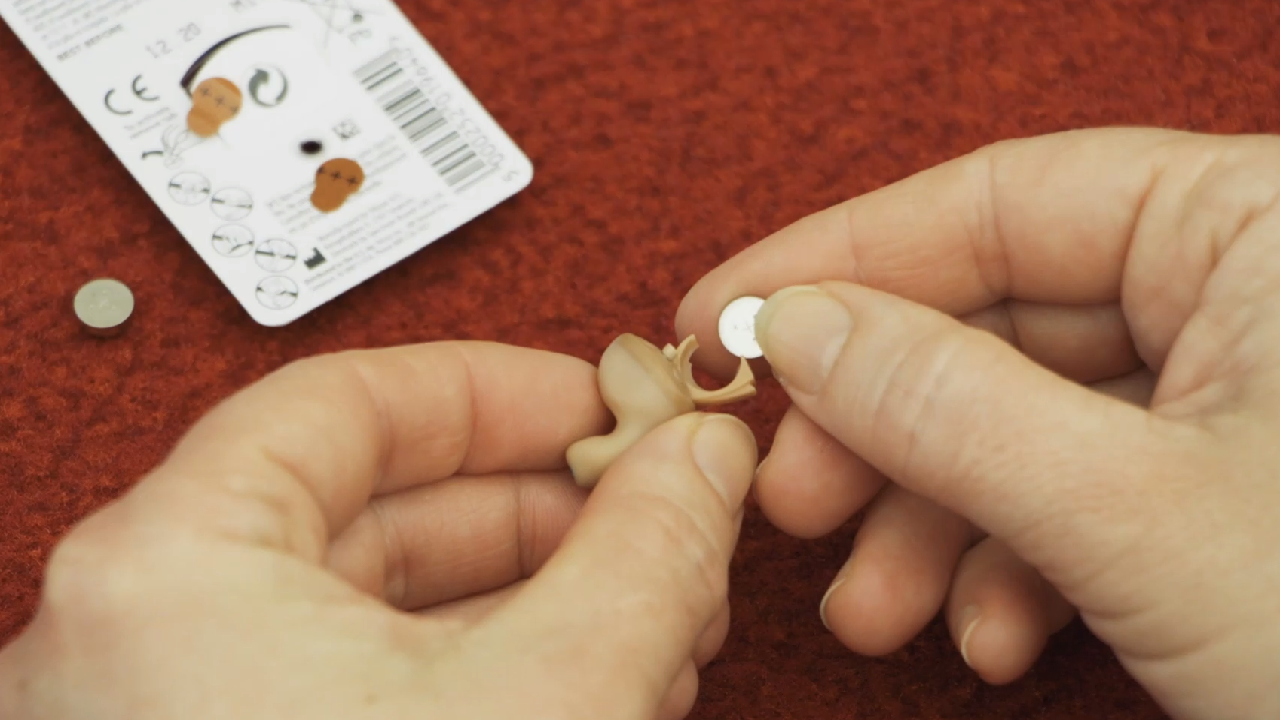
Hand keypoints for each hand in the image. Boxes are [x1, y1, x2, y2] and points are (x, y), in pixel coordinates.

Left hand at [0, 342, 757, 719]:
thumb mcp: (550, 705)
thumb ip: (640, 557)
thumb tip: (697, 461)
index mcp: (171, 567)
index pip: (351, 400)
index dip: (498, 390)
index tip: (597, 402)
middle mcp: (142, 636)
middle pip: (369, 502)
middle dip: (537, 505)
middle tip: (651, 508)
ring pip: (372, 607)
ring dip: (525, 595)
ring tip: (650, 608)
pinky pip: (357, 690)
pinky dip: (477, 674)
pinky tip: (586, 683)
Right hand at [675, 128, 1279, 719]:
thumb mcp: (1141, 517)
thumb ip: (951, 407)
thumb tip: (796, 328)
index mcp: (1261, 229)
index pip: (1003, 199)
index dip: (843, 258)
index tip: (723, 317)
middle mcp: (1249, 292)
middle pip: (996, 321)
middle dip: (880, 427)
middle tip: (785, 499)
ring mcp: (1234, 396)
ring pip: (1022, 422)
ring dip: (929, 521)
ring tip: (873, 611)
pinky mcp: (1223, 487)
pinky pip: (1076, 493)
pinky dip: (1011, 566)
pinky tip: (987, 641)